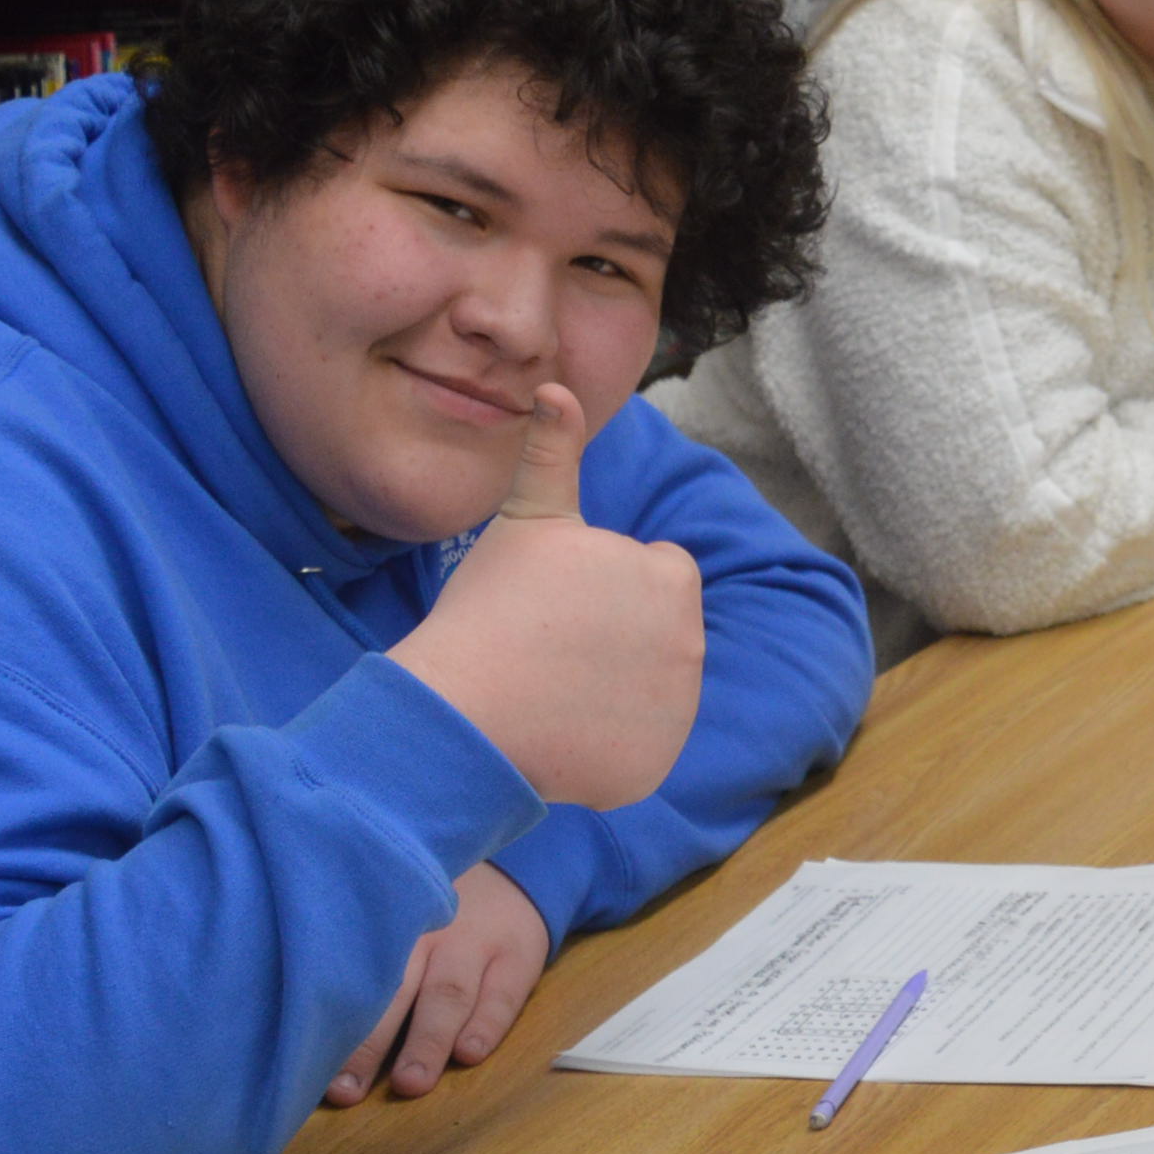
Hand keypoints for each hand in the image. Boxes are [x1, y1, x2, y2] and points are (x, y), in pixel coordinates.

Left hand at [327, 865, 551, 1105]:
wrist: (513, 876)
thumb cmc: (432, 918)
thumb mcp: (394, 922)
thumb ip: (360, 963)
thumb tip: (304, 1032)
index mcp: (389, 928)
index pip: (356, 977)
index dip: (331, 1023)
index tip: (307, 1066)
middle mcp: (429, 933)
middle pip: (396, 990)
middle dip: (370, 1044)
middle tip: (348, 1090)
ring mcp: (476, 943)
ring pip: (448, 994)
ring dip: (428, 1040)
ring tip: (411, 1083)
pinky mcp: (519, 957)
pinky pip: (502, 995)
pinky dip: (486, 1026)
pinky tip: (469, 1055)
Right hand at [387, 387, 703, 810]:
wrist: (461, 711)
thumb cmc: (491, 608)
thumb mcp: (526, 522)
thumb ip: (555, 456)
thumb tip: (557, 387)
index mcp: (671, 578)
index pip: (657, 575)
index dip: (604, 587)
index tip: (558, 603)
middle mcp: (692, 643)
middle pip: (655, 634)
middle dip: (613, 639)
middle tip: (547, 648)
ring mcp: (677, 710)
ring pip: (645, 691)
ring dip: (609, 691)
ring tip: (547, 688)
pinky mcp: (655, 767)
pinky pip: (636, 751)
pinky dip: (604, 748)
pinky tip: (556, 735)